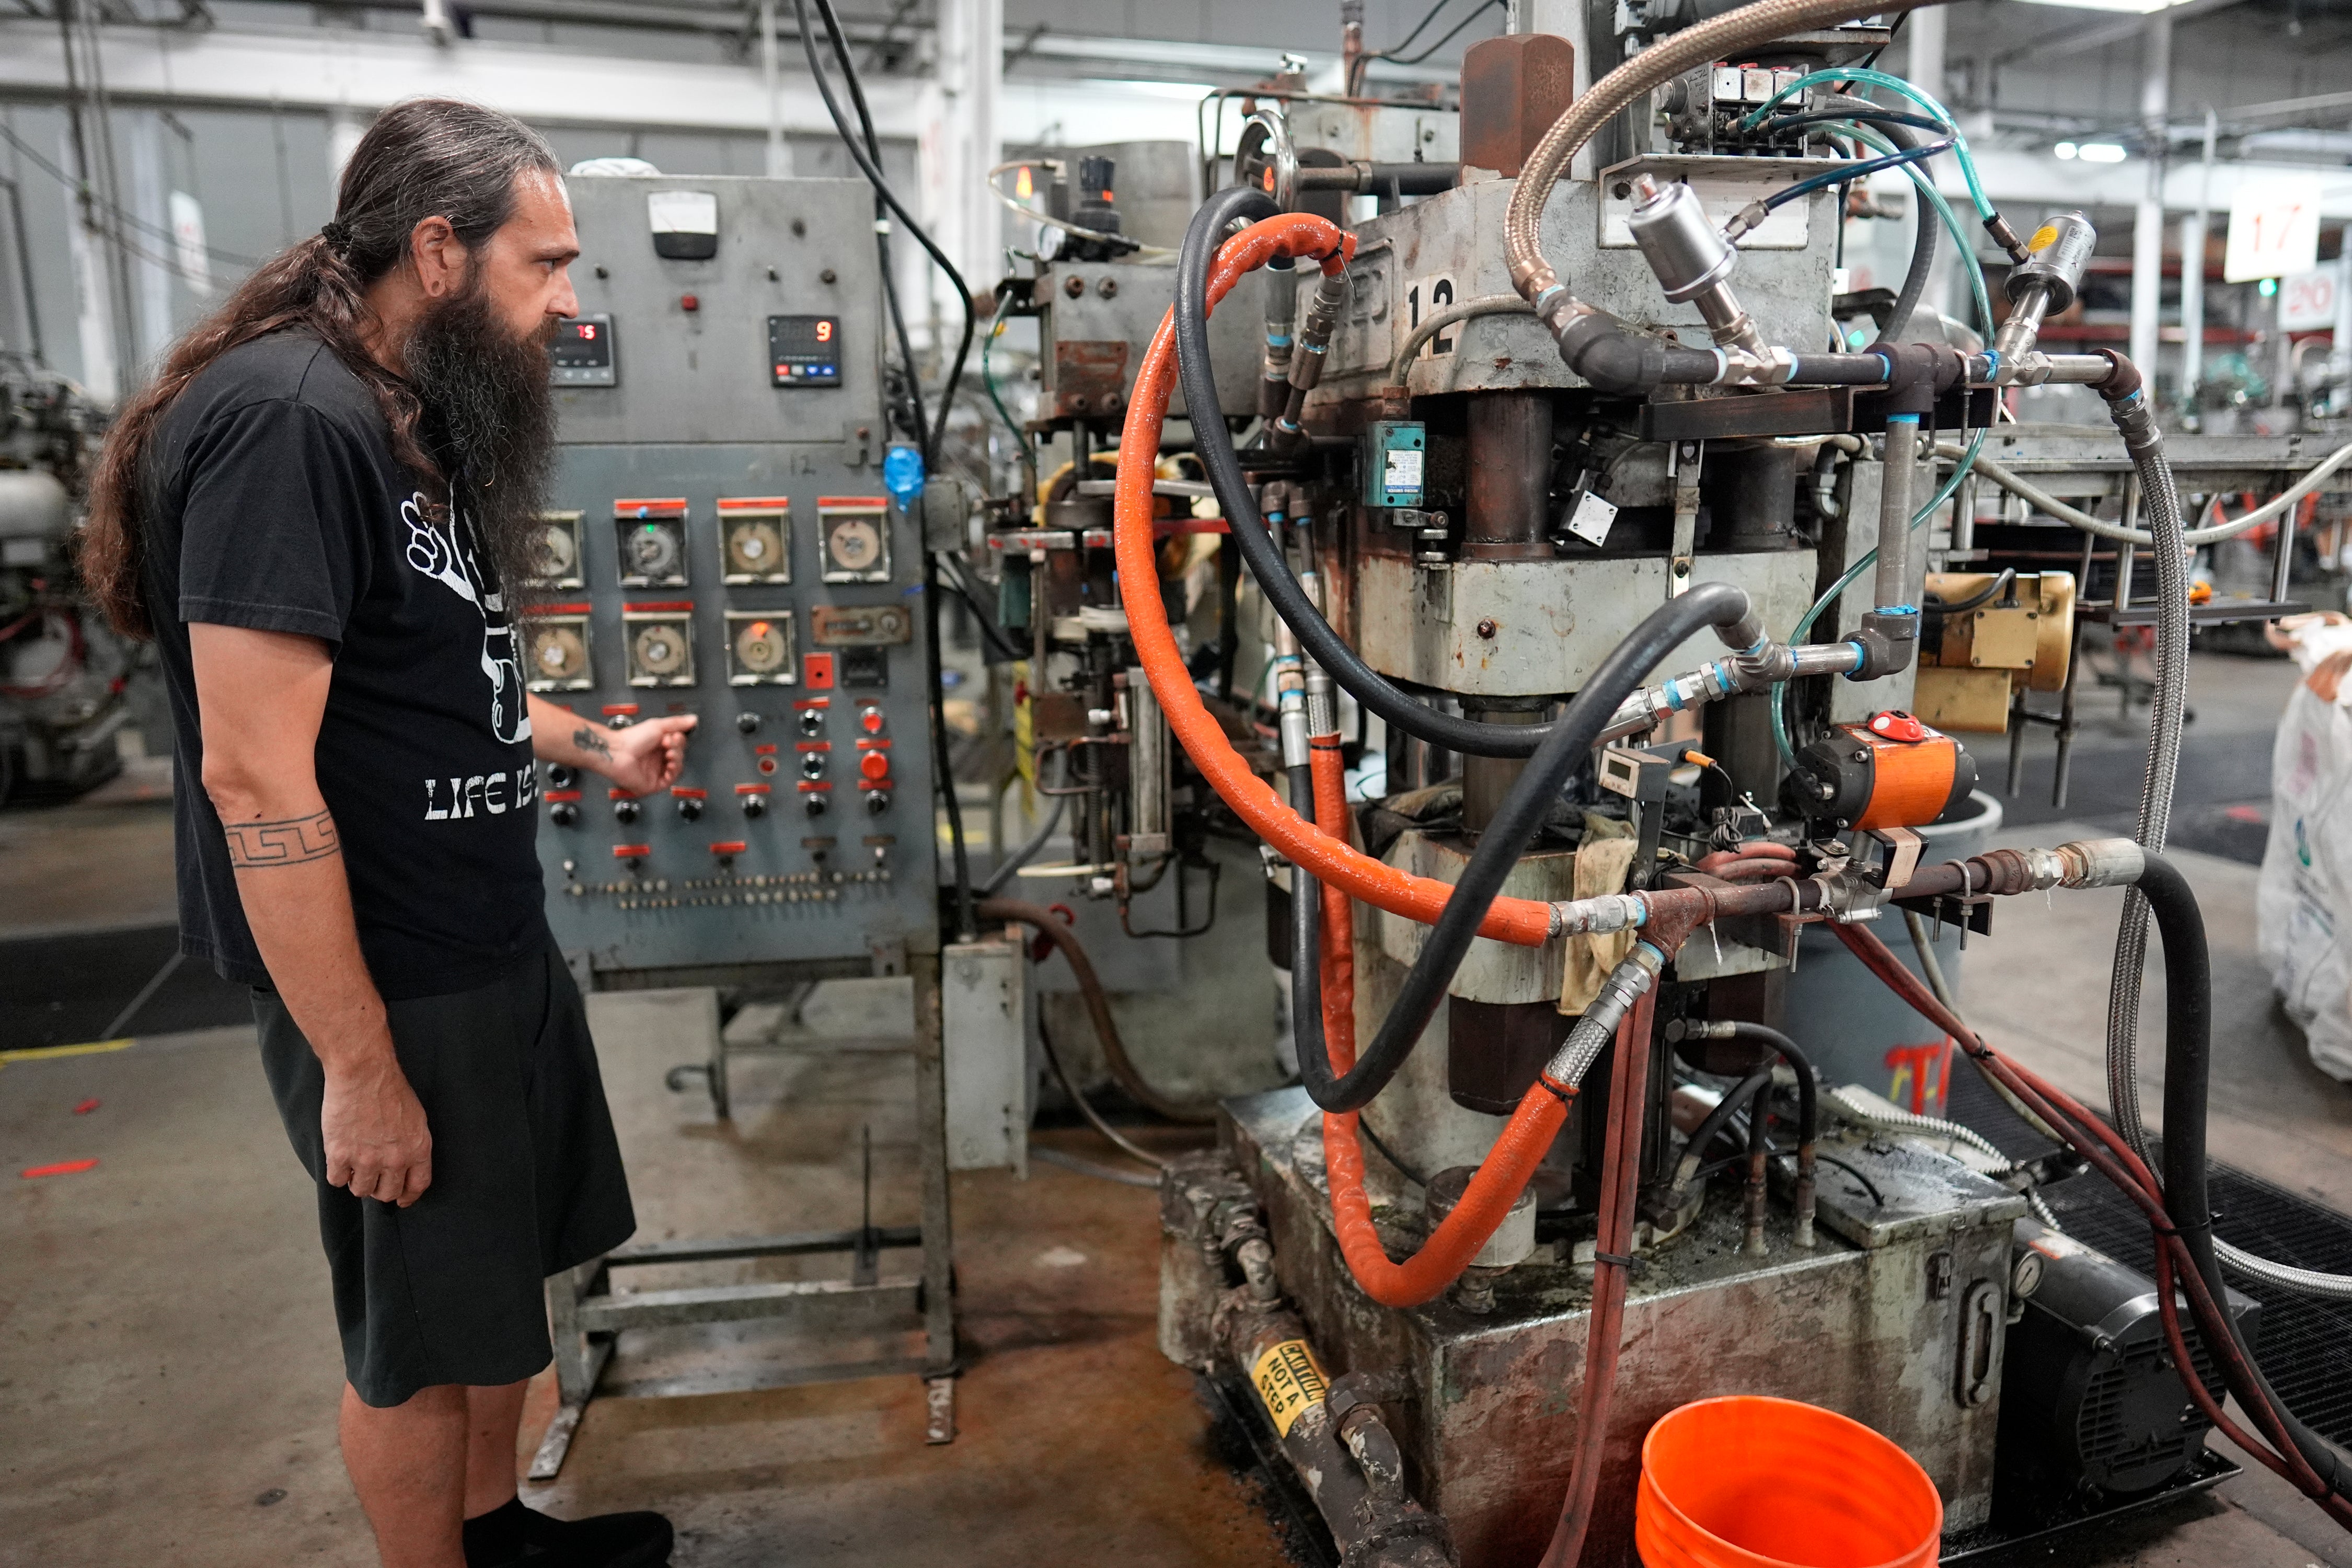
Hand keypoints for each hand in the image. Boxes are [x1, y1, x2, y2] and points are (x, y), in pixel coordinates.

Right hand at [320, 1049, 433, 1205]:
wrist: (364, 1072)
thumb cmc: (390, 1089)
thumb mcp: (416, 1118)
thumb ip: (412, 1145)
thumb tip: (405, 1166)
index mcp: (418, 1149)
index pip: (417, 1185)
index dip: (408, 1196)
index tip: (401, 1199)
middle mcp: (395, 1159)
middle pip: (387, 1193)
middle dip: (380, 1189)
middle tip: (373, 1177)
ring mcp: (367, 1159)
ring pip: (361, 1190)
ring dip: (357, 1181)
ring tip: (355, 1165)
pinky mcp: (340, 1155)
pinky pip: (337, 1180)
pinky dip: (337, 1172)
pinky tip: (339, 1159)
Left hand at [599, 714, 696, 794]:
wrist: (618, 752)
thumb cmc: (631, 739)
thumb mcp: (657, 725)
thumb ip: (677, 723)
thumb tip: (693, 720)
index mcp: (657, 745)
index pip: (678, 746)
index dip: (679, 741)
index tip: (674, 736)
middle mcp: (657, 758)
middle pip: (679, 757)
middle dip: (677, 749)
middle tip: (669, 744)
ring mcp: (655, 771)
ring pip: (677, 769)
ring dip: (677, 760)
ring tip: (669, 753)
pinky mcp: (653, 783)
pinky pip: (670, 781)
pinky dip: (673, 773)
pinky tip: (670, 765)